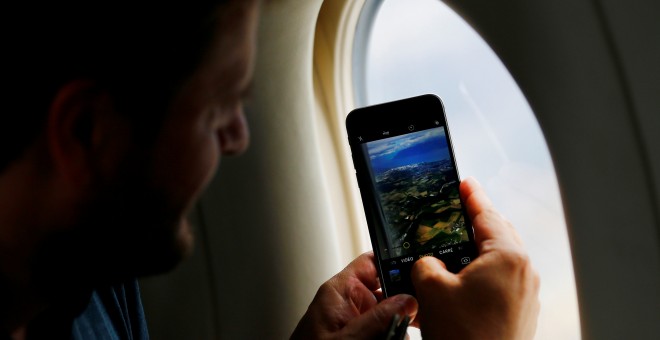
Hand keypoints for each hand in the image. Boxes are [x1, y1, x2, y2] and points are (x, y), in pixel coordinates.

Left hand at [291, 252, 417, 338]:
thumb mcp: (346, 338)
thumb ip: (376, 319)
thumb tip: (406, 300)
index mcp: (340, 291)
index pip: (371, 262)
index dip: (394, 261)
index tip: (418, 270)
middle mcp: (351, 303)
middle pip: (388, 290)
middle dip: (404, 301)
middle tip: (416, 312)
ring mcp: (358, 322)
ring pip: (392, 315)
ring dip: (400, 325)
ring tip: (399, 334)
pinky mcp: (362, 338)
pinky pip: (386, 332)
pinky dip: (394, 336)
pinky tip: (395, 339)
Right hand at [411, 177, 539, 339]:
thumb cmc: (466, 336)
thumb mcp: (432, 289)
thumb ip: (426, 264)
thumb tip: (429, 263)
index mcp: (507, 257)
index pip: (487, 214)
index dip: (472, 196)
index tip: (465, 183)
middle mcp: (523, 272)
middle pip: (498, 234)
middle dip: (476, 224)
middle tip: (457, 214)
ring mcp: (526, 293)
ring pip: (500, 259)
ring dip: (478, 251)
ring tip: (453, 252)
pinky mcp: (521, 311)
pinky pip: (502, 281)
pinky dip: (483, 275)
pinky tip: (460, 284)